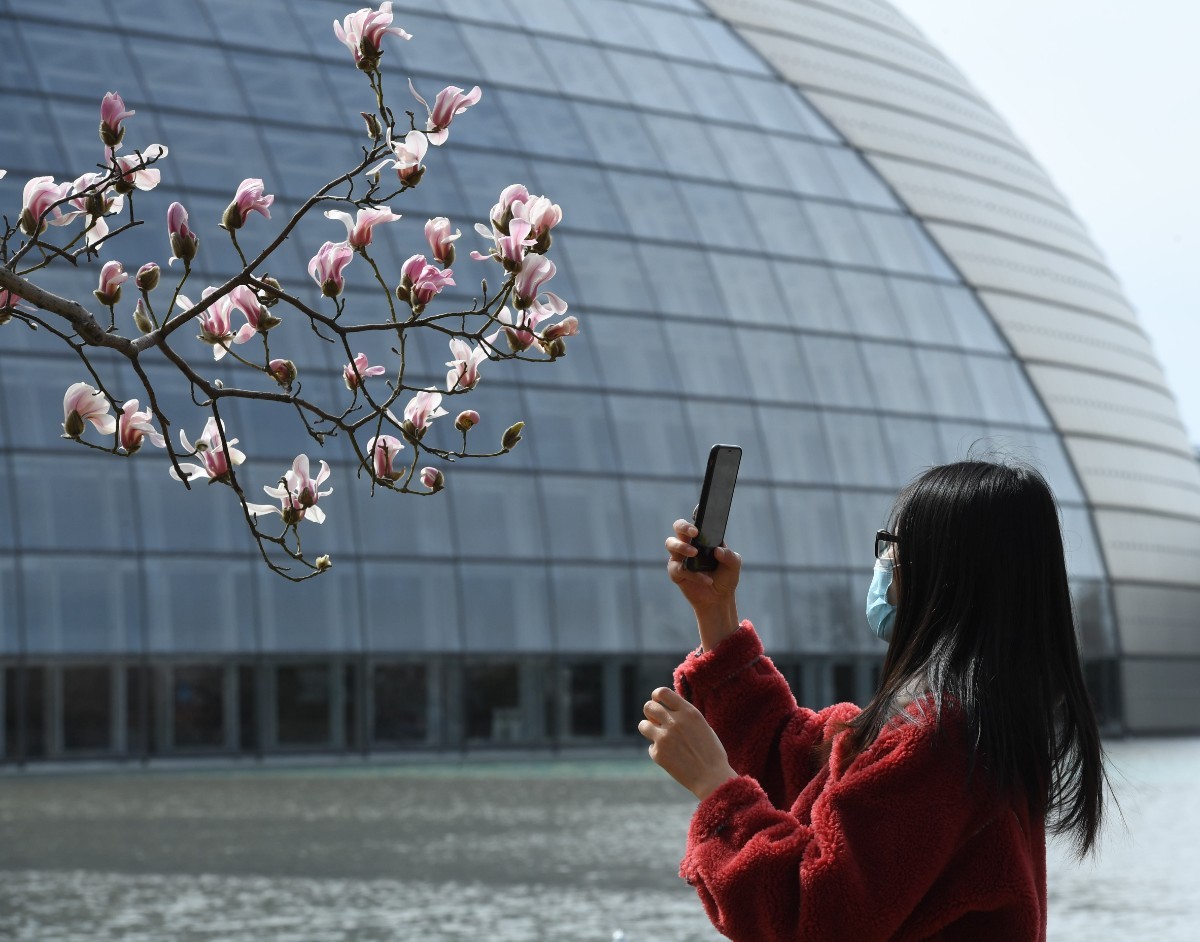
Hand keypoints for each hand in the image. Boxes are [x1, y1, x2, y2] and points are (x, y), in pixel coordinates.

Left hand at [639, 686, 737, 800]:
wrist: (712, 778)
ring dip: (648, 729)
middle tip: (656, 720)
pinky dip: (658, 751)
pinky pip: (651, 747)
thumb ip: (684, 715)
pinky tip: (671, 757)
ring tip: (658, 736)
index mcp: (688, 712)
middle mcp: (674, 722)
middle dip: (650, 712)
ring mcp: (664, 738)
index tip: (657, 701)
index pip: (662, 692)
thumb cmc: (711, 752)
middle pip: (648, 706)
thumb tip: (666, 708)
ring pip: (643, 725)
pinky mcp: (658, 754)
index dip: (656, 696)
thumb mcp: (701, 725)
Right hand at [666, 518, 741, 649]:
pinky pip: (679, 569)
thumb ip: (729, 556)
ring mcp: (680, 557)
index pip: (696, 521)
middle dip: (683, 526)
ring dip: (682, 546)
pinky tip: (706, 580)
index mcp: (703, 538)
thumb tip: (718, 550)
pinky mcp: (676, 573)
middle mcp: (688, 543)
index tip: (699, 512)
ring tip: (695, 553)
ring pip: (671, 543)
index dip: (695, 515)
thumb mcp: (734, 565)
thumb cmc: (726, 577)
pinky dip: (694, 574)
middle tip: (695, 532)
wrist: (719, 599)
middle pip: (678, 527)